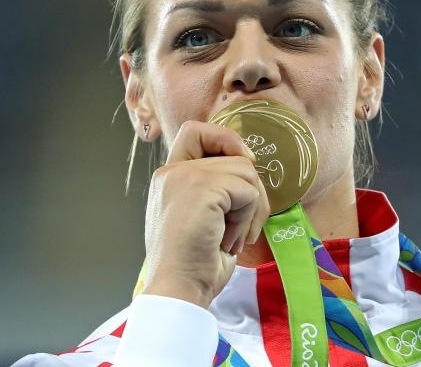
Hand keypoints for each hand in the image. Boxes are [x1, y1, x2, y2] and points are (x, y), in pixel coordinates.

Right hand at [141, 120, 270, 307]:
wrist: (179, 289)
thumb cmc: (194, 264)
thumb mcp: (204, 218)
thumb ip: (215, 190)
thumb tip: (250, 165)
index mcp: (168, 177)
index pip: (196, 131)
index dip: (226, 139)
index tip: (245, 163)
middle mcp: (172, 171)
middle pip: (235, 155)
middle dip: (252, 192)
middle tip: (243, 226)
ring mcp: (185, 177)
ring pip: (246, 172)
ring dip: (250, 211)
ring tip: (230, 237)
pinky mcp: (201, 187)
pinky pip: (248, 191)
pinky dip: (247, 219)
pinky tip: (227, 241)